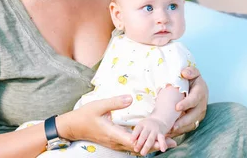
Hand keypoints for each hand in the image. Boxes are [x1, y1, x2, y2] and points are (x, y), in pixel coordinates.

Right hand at [61, 95, 175, 153]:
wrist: (72, 127)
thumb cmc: (84, 115)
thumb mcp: (99, 105)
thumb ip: (115, 102)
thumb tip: (131, 98)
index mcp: (113, 134)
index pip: (136, 141)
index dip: (150, 141)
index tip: (164, 140)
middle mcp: (116, 142)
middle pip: (140, 148)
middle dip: (156, 145)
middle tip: (174, 143)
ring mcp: (115, 143)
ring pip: (136, 149)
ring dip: (151, 146)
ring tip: (167, 142)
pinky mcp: (114, 141)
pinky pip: (131, 146)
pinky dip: (143, 144)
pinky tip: (151, 139)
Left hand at [167, 67, 207, 137]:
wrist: (197, 87)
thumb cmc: (192, 80)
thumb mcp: (193, 73)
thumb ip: (190, 71)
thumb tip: (184, 73)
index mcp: (201, 92)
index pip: (195, 99)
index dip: (187, 104)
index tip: (177, 107)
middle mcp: (202, 104)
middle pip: (194, 115)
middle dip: (183, 121)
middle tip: (173, 125)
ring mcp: (199, 114)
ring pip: (191, 124)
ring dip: (181, 129)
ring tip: (169, 132)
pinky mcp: (195, 120)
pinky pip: (188, 128)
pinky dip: (179, 131)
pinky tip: (169, 134)